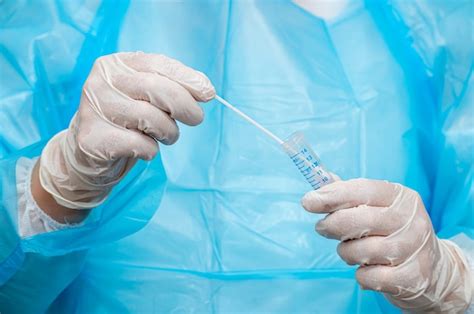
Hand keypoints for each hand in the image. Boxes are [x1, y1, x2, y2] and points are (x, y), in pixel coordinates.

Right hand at [38, 52, 214, 210]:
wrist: (89, 152)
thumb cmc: (127, 121)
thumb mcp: (147, 97)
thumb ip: (172, 87)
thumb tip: (206, 90)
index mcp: (116, 64)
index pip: (158, 64)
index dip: (187, 78)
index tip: (208, 93)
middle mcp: (101, 81)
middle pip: (156, 88)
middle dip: (185, 106)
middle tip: (196, 119)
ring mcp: (93, 108)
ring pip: (150, 118)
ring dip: (169, 132)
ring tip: (166, 136)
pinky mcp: (92, 138)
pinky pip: (139, 144)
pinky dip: (150, 150)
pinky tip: (143, 149)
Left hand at [302, 179, 471, 312]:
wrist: (434, 269)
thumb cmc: (393, 232)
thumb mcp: (378, 207)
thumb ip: (349, 194)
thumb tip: (320, 183)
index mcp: (401, 196)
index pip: (362, 190)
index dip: (332, 196)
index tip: (309, 202)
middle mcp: (411, 219)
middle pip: (356, 220)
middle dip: (332, 225)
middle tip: (323, 228)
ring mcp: (414, 249)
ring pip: (359, 250)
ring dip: (346, 252)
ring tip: (352, 250)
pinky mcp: (413, 277)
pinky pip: (369, 277)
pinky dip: (361, 275)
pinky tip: (369, 269)